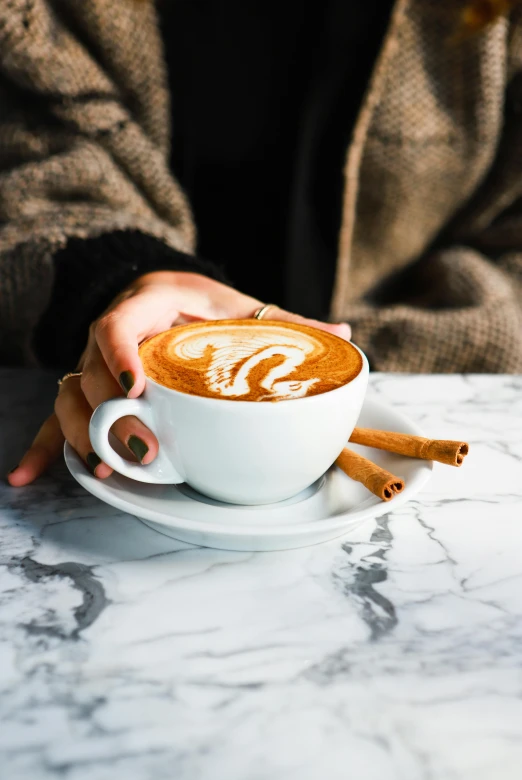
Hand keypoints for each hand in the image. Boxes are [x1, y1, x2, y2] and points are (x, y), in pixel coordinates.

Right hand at [7, 272, 350, 485]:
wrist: (170, 293)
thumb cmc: (209, 303)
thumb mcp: (244, 307)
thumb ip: (288, 324)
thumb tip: (343, 334)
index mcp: (151, 303)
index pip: (120, 322)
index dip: (120, 354)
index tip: (136, 387)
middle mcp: (113, 331)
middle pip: (89, 370)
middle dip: (109, 413)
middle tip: (143, 450)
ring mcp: (95, 362)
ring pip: (68, 394)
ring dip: (80, 434)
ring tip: (104, 468)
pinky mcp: (89, 387)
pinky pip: (58, 415)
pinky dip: (43, 446)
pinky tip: (27, 477)